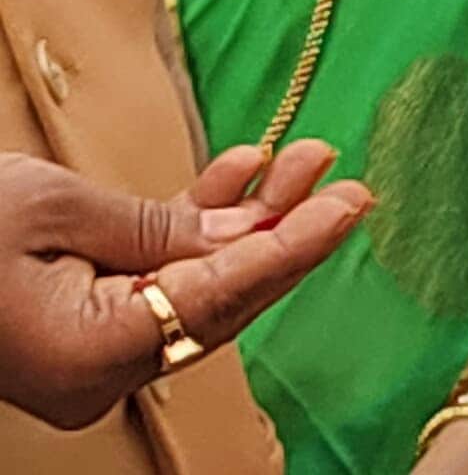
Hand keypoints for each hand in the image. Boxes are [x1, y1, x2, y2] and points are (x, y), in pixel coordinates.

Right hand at [0, 143, 369, 429]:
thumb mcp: (54, 210)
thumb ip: (159, 227)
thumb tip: (249, 236)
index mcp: (91, 357)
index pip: (220, 299)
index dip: (293, 247)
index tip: (351, 203)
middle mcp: (98, 373)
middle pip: (219, 300)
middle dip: (282, 233)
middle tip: (342, 177)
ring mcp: (90, 355)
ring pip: (194, 286)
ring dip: (246, 223)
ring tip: (301, 157)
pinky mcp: (80, 327)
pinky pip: (154, 279)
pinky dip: (193, 231)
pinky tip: (238, 176)